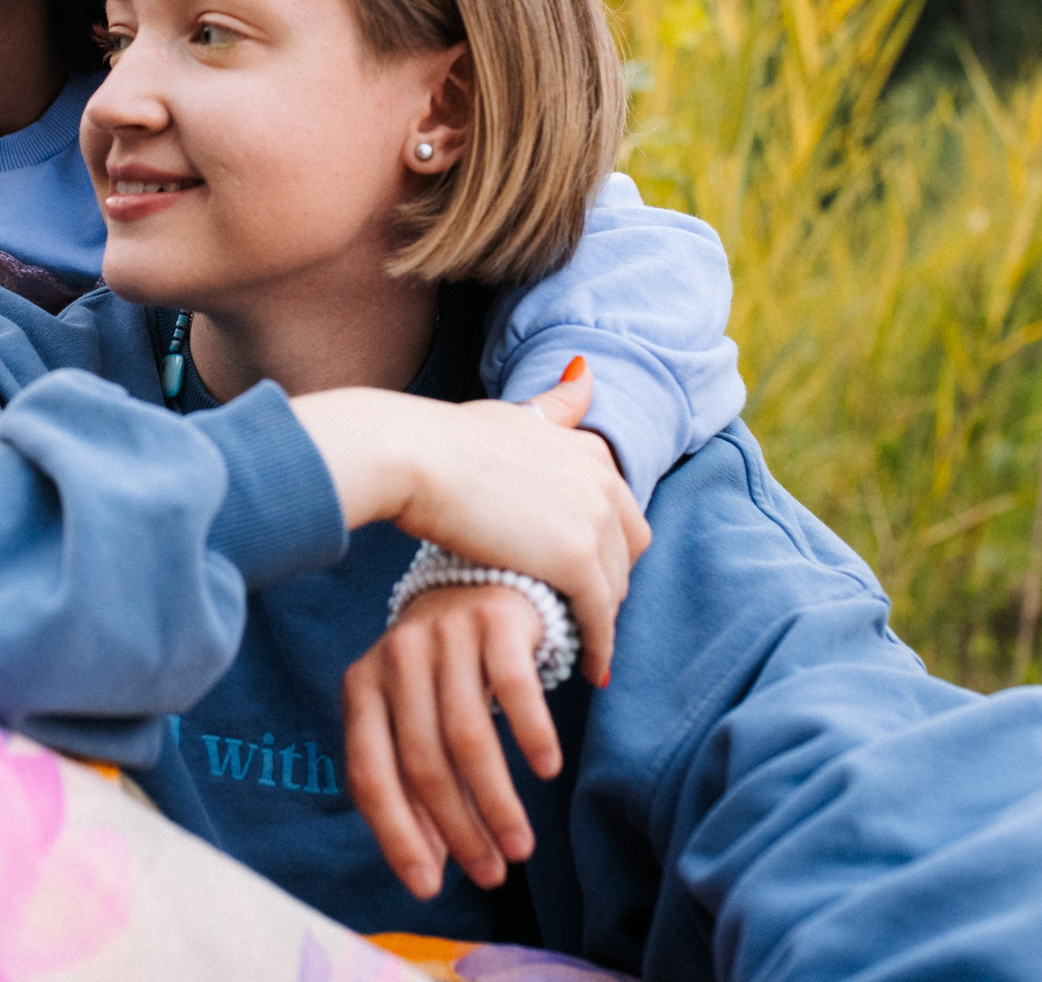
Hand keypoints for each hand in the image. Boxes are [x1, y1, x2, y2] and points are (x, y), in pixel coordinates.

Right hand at [294, 361, 649, 686]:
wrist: (414, 458)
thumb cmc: (446, 438)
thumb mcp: (511, 416)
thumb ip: (553, 405)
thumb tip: (584, 371)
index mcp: (588, 449)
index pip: (618, 510)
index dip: (604, 545)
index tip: (585, 573)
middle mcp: (603, 480)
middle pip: (627, 550)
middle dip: (609, 581)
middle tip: (581, 613)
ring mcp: (594, 520)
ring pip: (614, 586)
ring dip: (599, 617)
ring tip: (576, 643)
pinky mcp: (578, 561)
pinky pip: (599, 617)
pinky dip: (599, 646)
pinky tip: (589, 670)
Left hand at [344, 583, 560, 898]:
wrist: (480, 577)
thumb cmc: (444, 671)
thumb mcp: (412, 715)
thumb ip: (411, 780)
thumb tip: (428, 869)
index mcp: (361, 686)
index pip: (370, 775)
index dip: (398, 836)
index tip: (429, 887)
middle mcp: (396, 657)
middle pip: (423, 763)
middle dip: (458, 831)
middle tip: (492, 874)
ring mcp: (445, 634)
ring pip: (468, 737)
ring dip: (497, 802)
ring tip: (521, 847)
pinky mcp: (495, 620)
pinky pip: (515, 689)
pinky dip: (532, 735)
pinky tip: (547, 770)